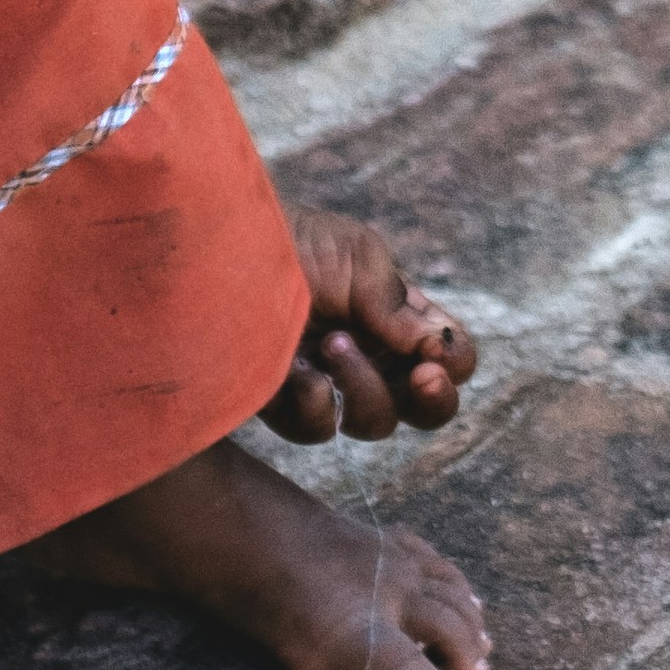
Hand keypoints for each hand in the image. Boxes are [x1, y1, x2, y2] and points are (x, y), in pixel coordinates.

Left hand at [264, 209, 474, 442]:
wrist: (217, 253)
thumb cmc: (292, 241)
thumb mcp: (357, 255)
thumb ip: (397, 305)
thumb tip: (435, 347)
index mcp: (397, 315)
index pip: (449, 355)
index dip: (453, 360)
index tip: (435, 349)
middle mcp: (371, 354)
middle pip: (426, 405)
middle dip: (434, 398)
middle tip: (422, 376)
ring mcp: (330, 383)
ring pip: (377, 422)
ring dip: (365, 386)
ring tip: (330, 342)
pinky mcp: (286, 405)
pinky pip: (322, 429)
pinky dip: (316, 402)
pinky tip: (296, 369)